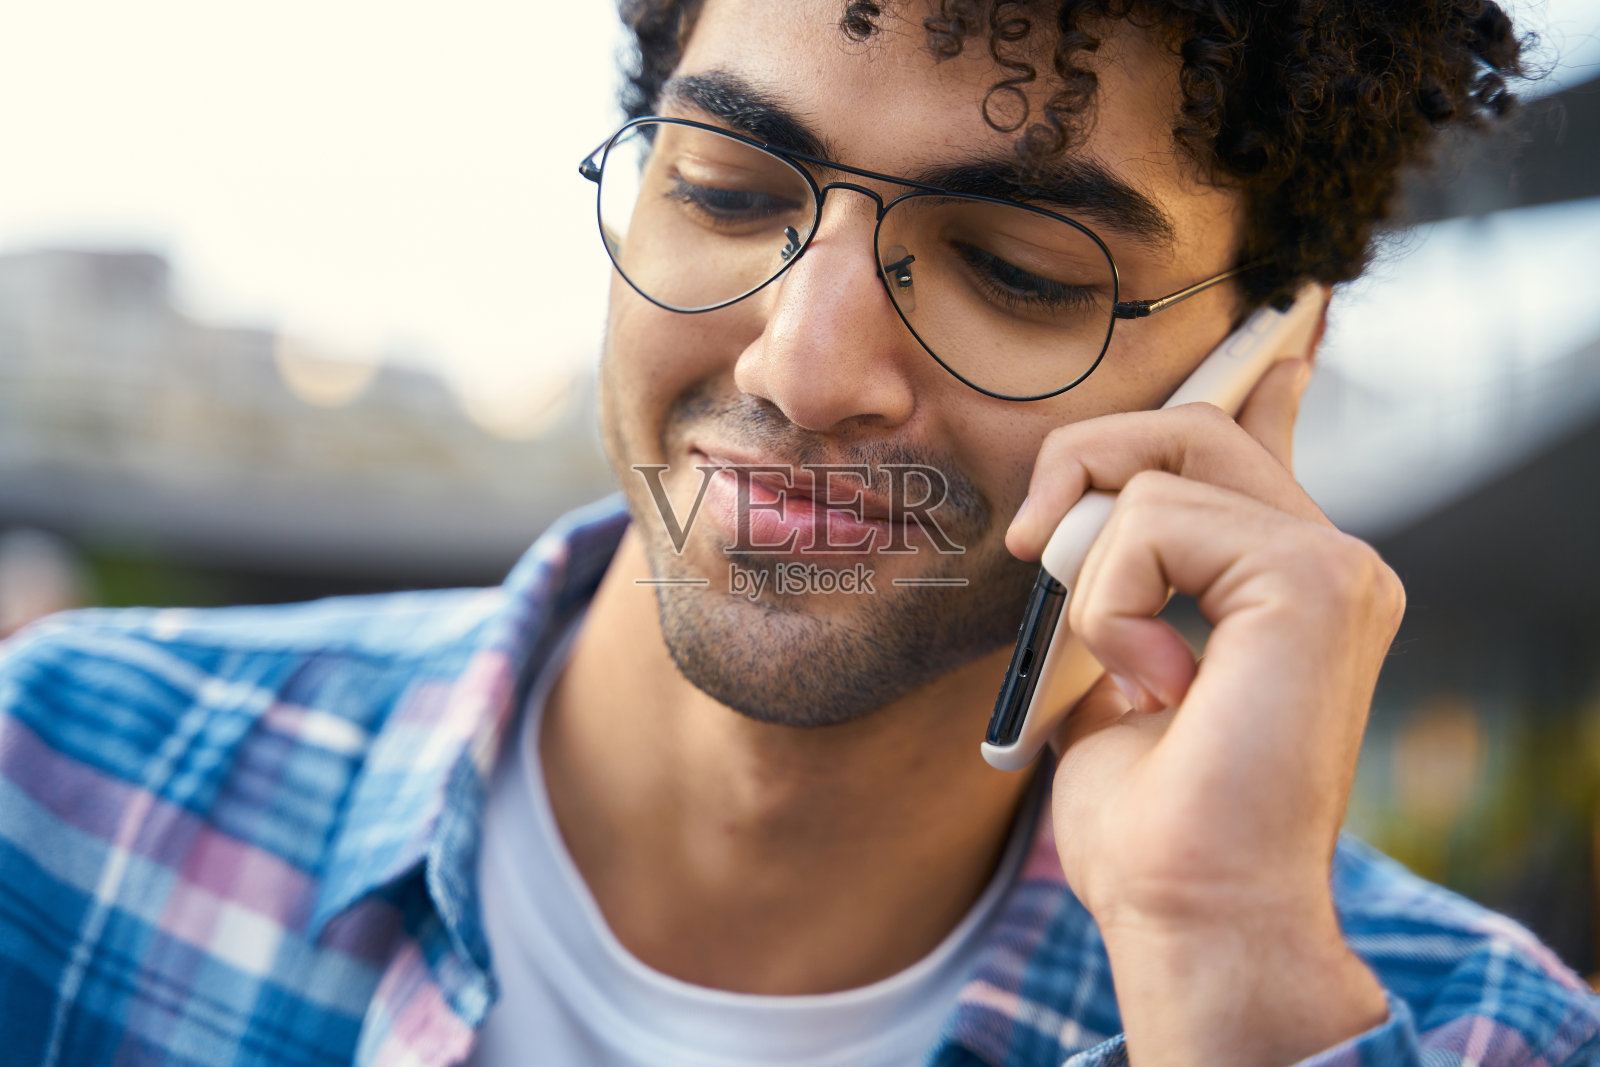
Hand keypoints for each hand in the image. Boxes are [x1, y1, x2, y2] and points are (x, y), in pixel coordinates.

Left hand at [1005, 359, 1400, 1065]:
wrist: (1191, 913)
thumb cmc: (1150, 823)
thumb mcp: (1114, 678)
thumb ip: (1125, 591)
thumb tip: (1087, 526)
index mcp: (1283, 583)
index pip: (1268, 443)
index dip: (1258, 381)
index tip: (1282, 336)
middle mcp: (1325, 562)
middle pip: (1188, 425)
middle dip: (1081, 463)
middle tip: (1030, 547)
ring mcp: (1335, 566)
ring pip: (1159, 463)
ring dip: (1091, 568)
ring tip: (1122, 665)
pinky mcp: (1318, 579)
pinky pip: (1153, 517)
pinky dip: (1113, 600)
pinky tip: (1155, 682)